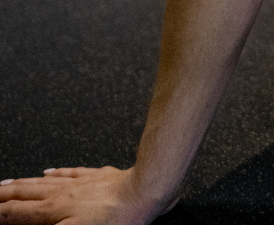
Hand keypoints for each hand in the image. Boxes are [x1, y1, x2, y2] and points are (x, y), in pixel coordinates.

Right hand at [0, 166, 163, 224]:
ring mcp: (79, 183)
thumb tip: (21, 224)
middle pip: (25, 194)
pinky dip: (55, 173)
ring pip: (43, 182)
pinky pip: (69, 173)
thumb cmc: (113, 218)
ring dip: (22, 184)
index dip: (0, 213)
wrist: (142, 190)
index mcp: (54, 210)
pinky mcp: (96, 176)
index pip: (16, 213)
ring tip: (8, 184)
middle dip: (4, 195)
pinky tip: (49, 172)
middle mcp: (62, 193)